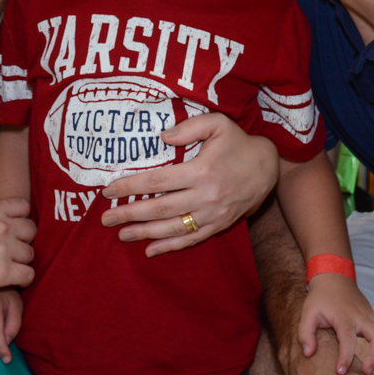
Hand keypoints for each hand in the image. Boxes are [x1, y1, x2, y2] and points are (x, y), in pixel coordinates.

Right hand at [0, 197, 35, 297]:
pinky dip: (22, 279)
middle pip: (31, 230)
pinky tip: (11, 280)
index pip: (24, 206)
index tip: (13, 229)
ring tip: (5, 267)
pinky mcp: (4, 273)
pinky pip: (29, 275)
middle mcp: (2, 225)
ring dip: (21, 261)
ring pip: (30, 254)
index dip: (20, 219)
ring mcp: (4, 248)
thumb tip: (5, 226)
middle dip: (22, 240)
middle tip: (9, 250)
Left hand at [99, 113, 278, 256]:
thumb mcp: (218, 124)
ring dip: (144, 233)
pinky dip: (170, 246)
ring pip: (172, 228)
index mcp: (201, 171)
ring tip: (121, 234)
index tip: (109, 190)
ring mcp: (212, 215)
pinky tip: (150, 250)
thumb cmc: (238, 143)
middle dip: (129, 214)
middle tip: (105, 218)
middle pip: (160, 209)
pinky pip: (191, 239)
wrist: (268, 168)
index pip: (157, 181)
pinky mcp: (218, 226)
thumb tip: (162, 137)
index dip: (131, 187)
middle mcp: (205, 196)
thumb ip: (189, 127)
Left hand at [299, 274, 373, 374]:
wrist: (334, 277)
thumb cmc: (320, 297)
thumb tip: (308, 353)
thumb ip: (305, 333)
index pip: (347, 339)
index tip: (341, 371)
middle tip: (367, 373)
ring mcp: (369, 316)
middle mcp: (360, 316)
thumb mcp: (307, 312)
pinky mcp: (373, 316)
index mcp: (344, 317)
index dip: (345, 356)